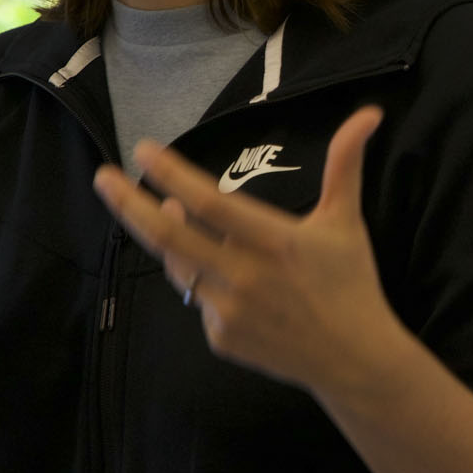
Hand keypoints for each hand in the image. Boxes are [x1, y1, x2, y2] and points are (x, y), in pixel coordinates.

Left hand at [91, 105, 413, 396]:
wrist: (354, 359)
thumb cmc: (350, 283)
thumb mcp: (347, 221)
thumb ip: (346, 164)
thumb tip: (370, 112)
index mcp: (275, 241)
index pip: (209, 202)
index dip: (171, 175)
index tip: (143, 151)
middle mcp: (246, 276)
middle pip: (170, 237)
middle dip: (129, 204)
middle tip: (103, 178)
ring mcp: (230, 311)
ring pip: (179, 266)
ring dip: (166, 237)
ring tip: (161, 211)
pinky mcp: (222, 338)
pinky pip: (198, 299)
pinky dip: (201, 279)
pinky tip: (218, 270)